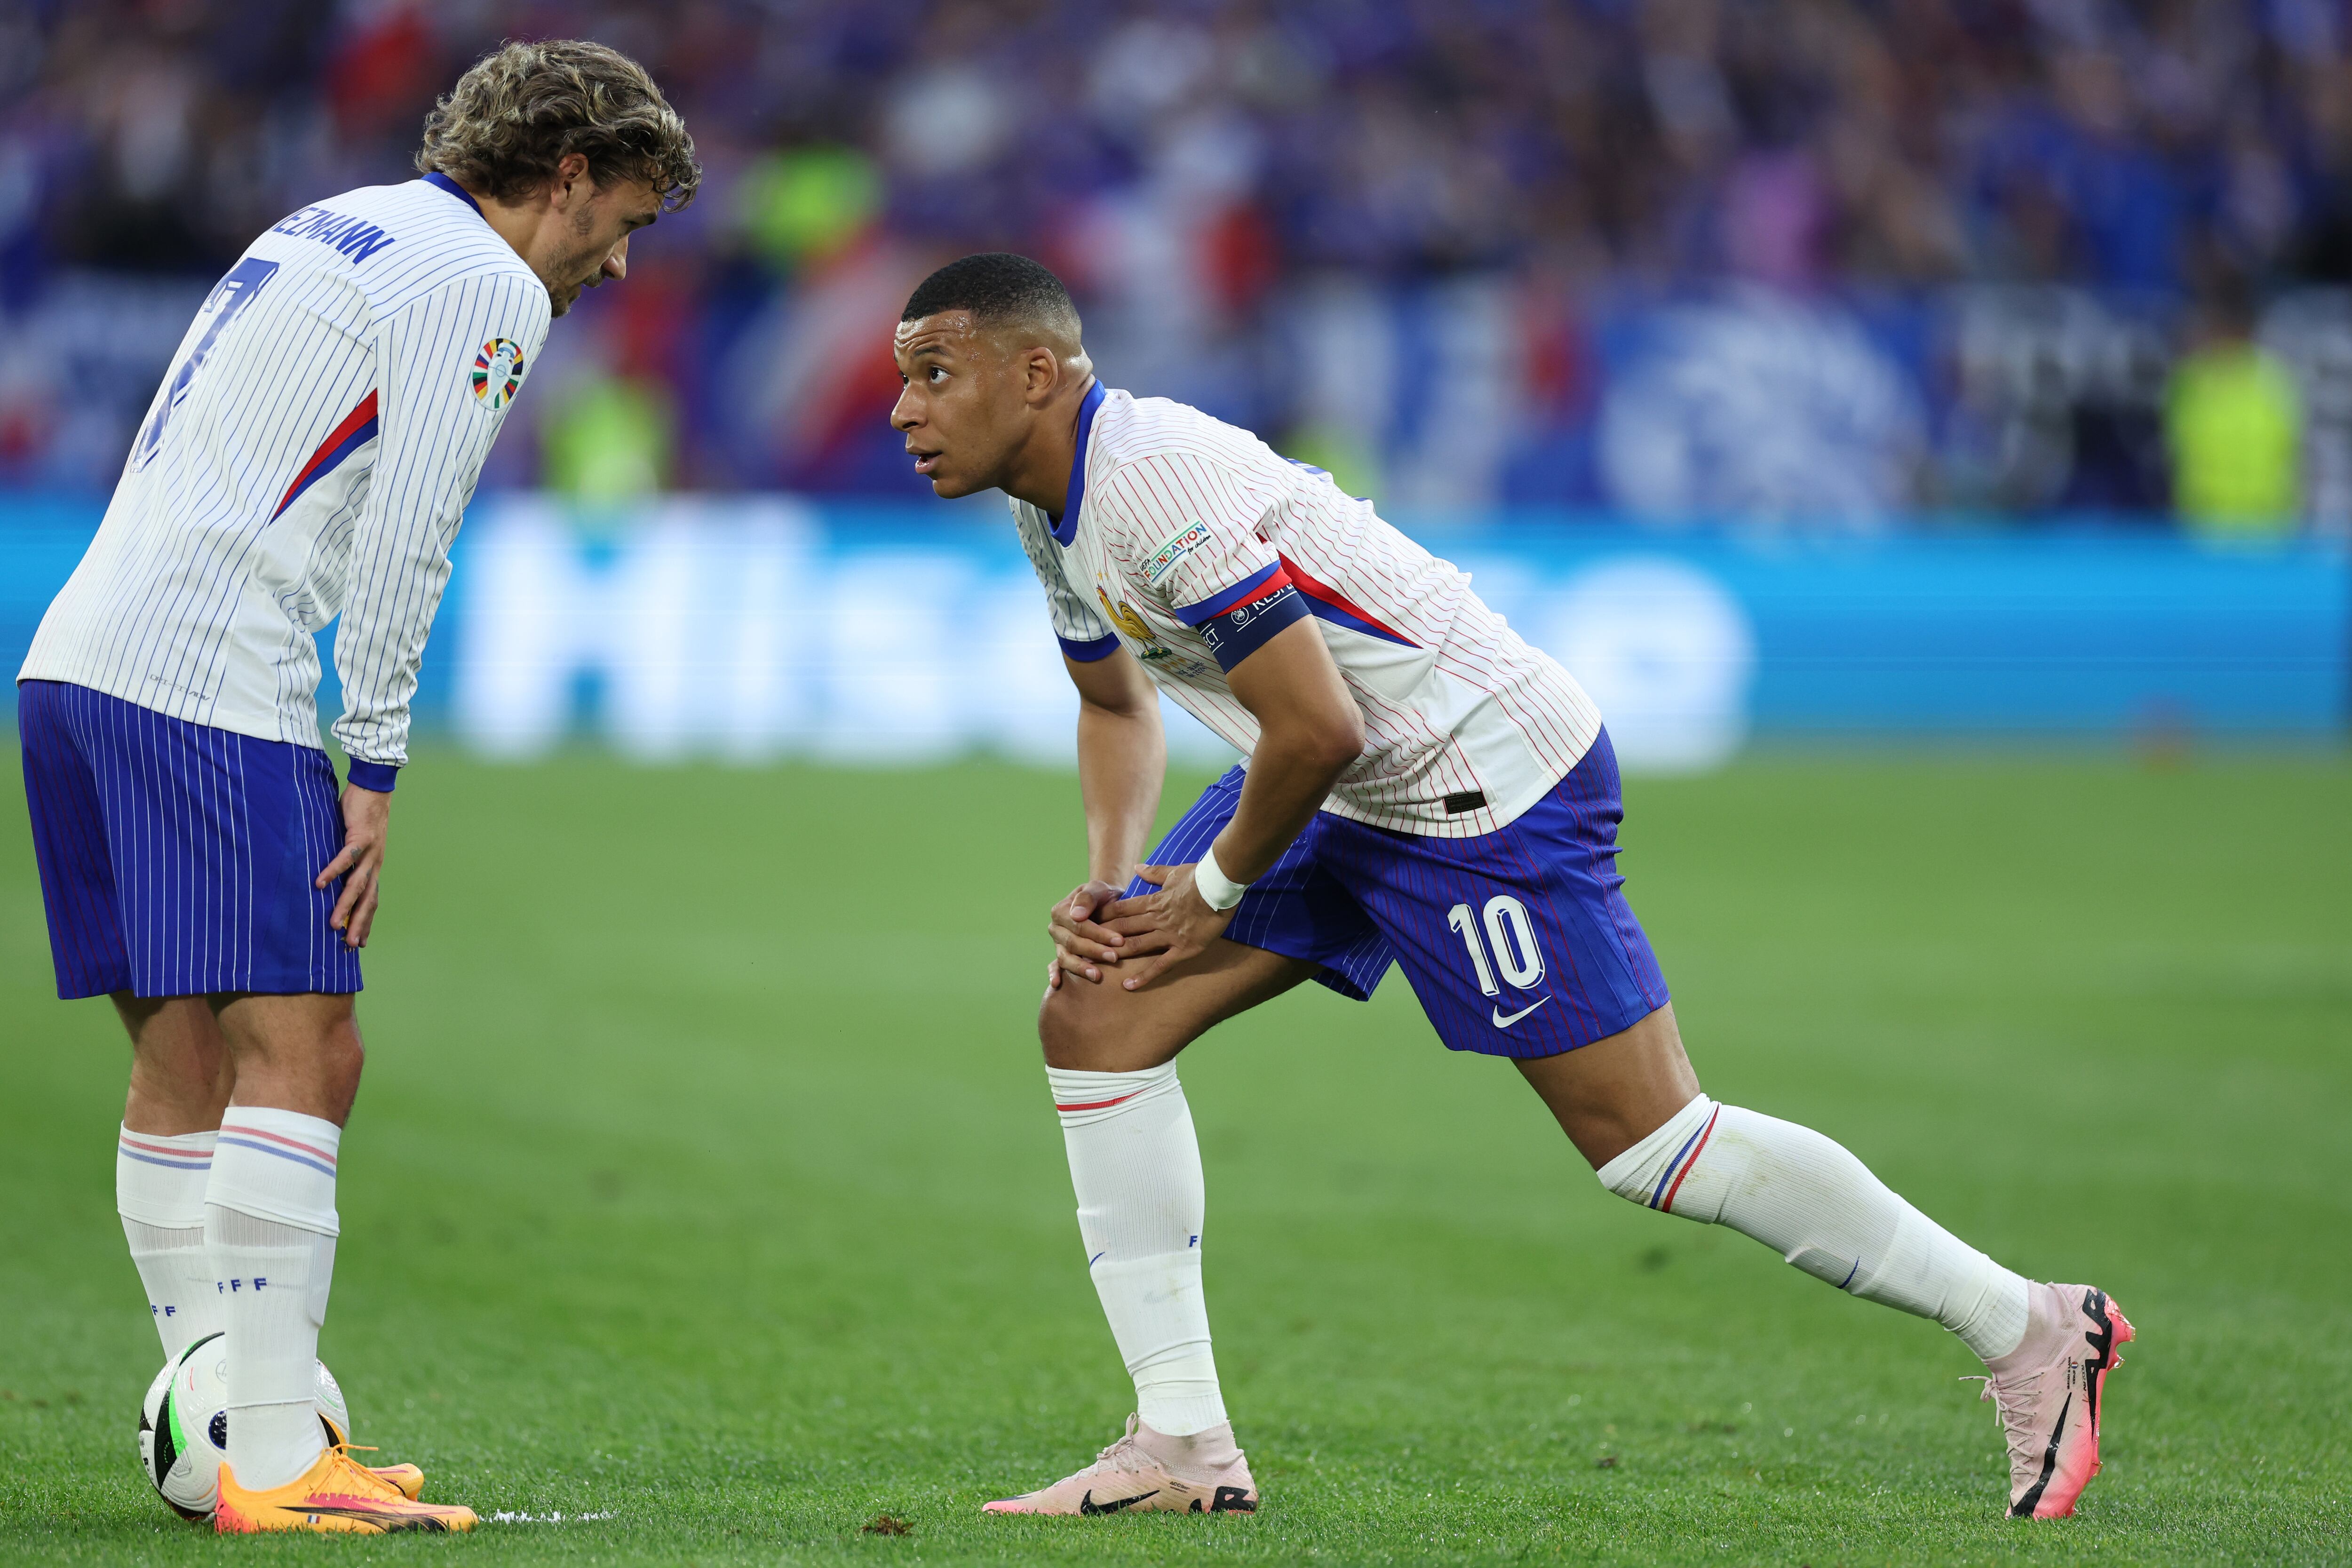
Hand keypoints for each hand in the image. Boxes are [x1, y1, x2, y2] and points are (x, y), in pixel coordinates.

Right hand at [316, 783, 390, 948]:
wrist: (375, 788)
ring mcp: (370, 852)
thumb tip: (329, 877)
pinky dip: (332, 871)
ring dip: (345, 905)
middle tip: (351, 945)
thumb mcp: (355, 844)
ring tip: (333, 923)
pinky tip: (320, 884)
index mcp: (374, 867)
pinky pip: (345, 858)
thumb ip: (347, 861)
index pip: (372, 900)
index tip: (360, 942)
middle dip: (359, 923)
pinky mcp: (360, 837)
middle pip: (368, 899)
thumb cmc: (361, 816)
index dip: (366, 921)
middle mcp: (375, 863)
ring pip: (357, 884)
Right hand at [1049, 880, 1132, 985]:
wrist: (1104, 902)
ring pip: (1065, 958)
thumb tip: (1077, 915)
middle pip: (1073, 943)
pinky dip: (1054, 974)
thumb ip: (1087, 898)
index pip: (1079, 925)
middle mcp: (1056, 928)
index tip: (1119, 940)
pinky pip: (1056, 966)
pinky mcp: (1062, 954)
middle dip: (1095, 951)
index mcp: (1061, 911)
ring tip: (1097, 975)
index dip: (1098, 934)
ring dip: (1080, 967)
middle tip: (1115, 957)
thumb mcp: (1098, 888)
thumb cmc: (1102, 895)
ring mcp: (1058, 943)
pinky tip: (1058, 984)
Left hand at [1098, 863, 1234, 990]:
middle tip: (1080, 947)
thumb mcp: (1173, 872)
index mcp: (1154, 901)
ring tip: (1096, 964)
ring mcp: (1168, 935)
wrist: (1221, 884)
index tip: (1086, 923)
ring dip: (1115, 955)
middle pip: (1122, 928)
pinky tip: (1128, 986)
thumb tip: (1136, 867)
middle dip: (1100, 937)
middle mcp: (1156, 918)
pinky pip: (1160, 965)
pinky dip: (1144, 976)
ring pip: (1135, 946)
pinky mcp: (1183, 948)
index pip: (1121, 909)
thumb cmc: (1200, 877)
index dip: (1102, 917)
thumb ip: (1153, 872)